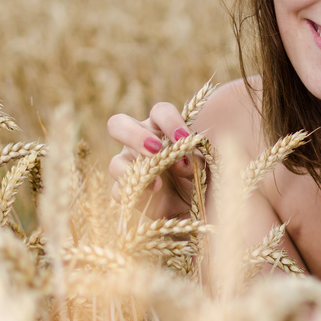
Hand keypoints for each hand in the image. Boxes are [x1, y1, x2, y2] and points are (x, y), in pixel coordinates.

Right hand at [107, 102, 197, 217]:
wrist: (196, 209)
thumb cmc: (201, 178)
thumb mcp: (205, 168)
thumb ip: (196, 162)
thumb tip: (179, 161)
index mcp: (161, 129)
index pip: (160, 112)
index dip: (170, 121)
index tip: (184, 138)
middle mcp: (140, 143)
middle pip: (119, 124)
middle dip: (135, 135)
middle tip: (155, 149)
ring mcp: (129, 167)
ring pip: (115, 162)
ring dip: (132, 170)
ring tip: (158, 182)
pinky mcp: (127, 191)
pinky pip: (117, 191)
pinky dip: (131, 193)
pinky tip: (149, 196)